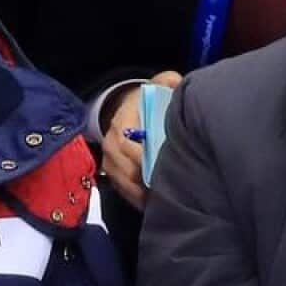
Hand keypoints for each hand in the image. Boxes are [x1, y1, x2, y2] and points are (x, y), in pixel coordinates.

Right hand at [100, 70, 181, 210]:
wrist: (125, 110)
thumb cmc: (146, 101)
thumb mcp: (157, 84)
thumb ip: (168, 82)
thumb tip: (175, 84)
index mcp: (122, 122)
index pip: (129, 146)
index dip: (146, 158)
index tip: (166, 167)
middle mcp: (110, 144)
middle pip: (128, 170)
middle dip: (149, 181)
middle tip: (171, 189)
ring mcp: (109, 162)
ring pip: (126, 185)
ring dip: (145, 194)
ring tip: (165, 200)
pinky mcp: (112, 175)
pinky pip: (125, 192)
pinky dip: (140, 199)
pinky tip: (156, 203)